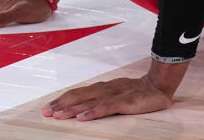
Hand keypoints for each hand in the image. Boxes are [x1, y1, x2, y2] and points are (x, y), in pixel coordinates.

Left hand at [41, 58, 186, 120]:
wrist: (157, 87)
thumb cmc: (135, 92)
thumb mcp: (114, 95)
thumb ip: (99, 100)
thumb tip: (81, 108)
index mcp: (99, 88)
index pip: (76, 93)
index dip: (61, 100)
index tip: (48, 107)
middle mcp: (102, 89)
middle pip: (77, 96)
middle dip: (60, 104)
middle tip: (46, 111)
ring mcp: (112, 95)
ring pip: (87, 102)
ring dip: (71, 109)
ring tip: (58, 115)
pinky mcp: (123, 101)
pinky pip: (105, 107)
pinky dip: (92, 112)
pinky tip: (82, 118)